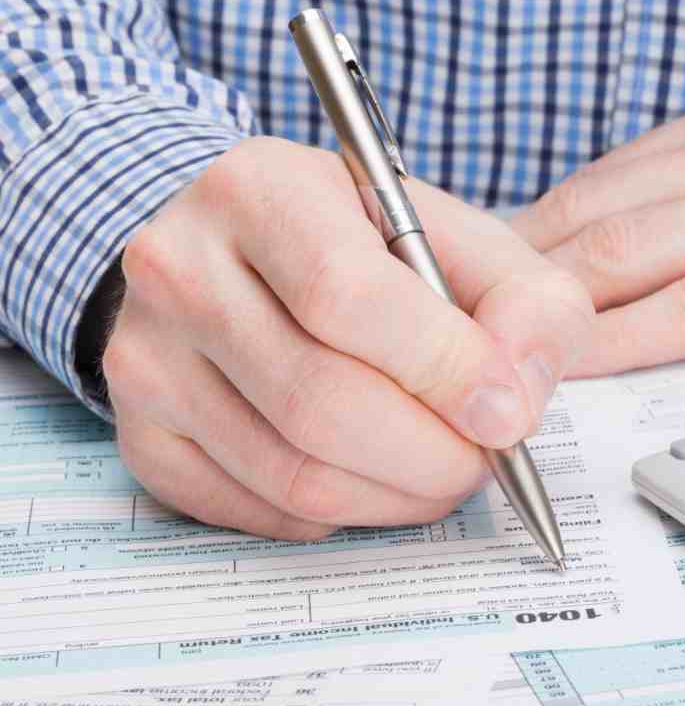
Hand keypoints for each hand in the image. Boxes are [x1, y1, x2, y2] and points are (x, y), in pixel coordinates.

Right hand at [104, 137, 592, 538]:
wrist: (236, 252)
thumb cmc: (360, 245)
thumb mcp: (457, 237)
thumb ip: (523, 299)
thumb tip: (517, 401)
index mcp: (263, 190)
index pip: (348, 297)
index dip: (445, 371)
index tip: (509, 416)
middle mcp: (181, 267)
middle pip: (322, 403)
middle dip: (435, 455)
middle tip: (485, 458)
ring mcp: (148, 357)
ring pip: (294, 476)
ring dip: (398, 496)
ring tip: (442, 469)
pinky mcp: (141, 434)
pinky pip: (258, 512)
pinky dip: (339, 515)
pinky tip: (370, 474)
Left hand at [512, 78, 684, 375]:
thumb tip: (644, 231)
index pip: (602, 182)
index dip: (527, 235)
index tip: (483, 279)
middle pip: (596, 218)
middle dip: (516, 277)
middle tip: (461, 325)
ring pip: (631, 258)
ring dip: (552, 311)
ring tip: (497, 353)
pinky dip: (626, 340)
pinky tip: (581, 367)